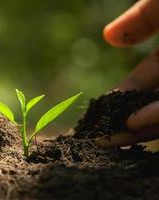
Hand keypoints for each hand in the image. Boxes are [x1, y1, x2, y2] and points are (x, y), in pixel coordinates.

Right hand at [97, 0, 158, 147]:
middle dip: (126, 121)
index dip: (124, 94)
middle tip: (98, 137)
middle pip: (153, 103)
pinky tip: (134, 124)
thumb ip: (142, 17)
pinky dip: (157, 119)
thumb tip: (108, 37)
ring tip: (109, 139)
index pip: (148, 77)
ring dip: (139, 129)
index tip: (100, 110)